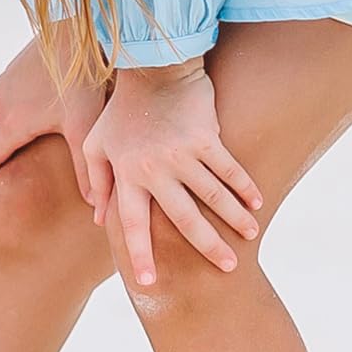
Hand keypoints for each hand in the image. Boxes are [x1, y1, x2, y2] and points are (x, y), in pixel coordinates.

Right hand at [0, 34, 107, 204]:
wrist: (78, 32)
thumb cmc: (81, 80)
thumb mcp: (85, 128)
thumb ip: (87, 169)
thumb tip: (93, 206)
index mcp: (12, 124)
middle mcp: (1, 104)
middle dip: (10, 153)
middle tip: (27, 166)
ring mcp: (5, 83)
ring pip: (6, 115)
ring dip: (18, 128)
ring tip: (43, 135)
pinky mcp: (13, 68)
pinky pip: (13, 95)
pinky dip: (24, 107)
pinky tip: (50, 104)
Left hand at [81, 60, 261, 283]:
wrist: (150, 70)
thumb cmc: (119, 110)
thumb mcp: (95, 144)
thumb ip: (97, 181)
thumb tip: (99, 219)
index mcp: (127, 176)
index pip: (134, 225)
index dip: (140, 254)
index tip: (149, 282)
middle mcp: (155, 170)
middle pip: (184, 219)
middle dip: (207, 246)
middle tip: (227, 268)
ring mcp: (182, 154)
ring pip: (213, 196)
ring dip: (235, 219)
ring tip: (250, 235)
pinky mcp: (206, 138)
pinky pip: (230, 169)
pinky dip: (245, 187)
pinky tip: (256, 202)